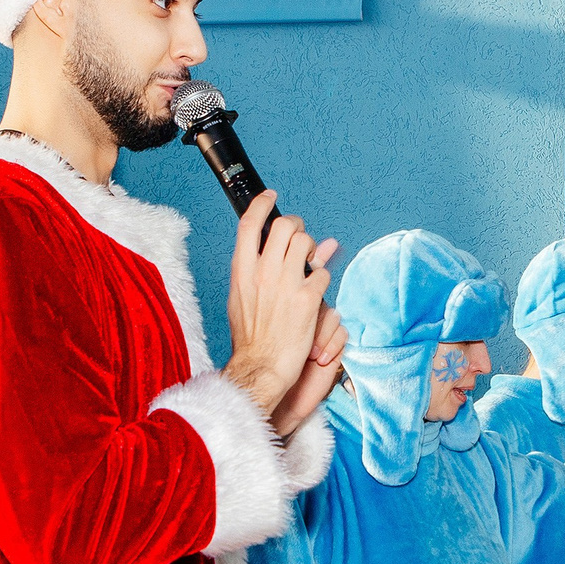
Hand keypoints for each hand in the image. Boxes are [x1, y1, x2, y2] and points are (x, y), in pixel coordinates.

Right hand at [222, 191, 336, 419]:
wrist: (260, 366)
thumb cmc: (251, 336)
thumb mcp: (241, 297)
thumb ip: (256, 269)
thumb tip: (273, 248)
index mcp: (242, 270)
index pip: (249, 224)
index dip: (261, 204)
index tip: (270, 197)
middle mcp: (263, 272)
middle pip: (284, 225)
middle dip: (296, 225)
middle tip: (299, 235)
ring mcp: (287, 283)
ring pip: (307, 243)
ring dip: (311, 250)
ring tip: (308, 264)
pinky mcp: (308, 298)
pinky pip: (323, 272)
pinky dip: (322, 278)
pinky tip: (315, 292)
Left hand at [268, 304, 347, 437]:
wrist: (275, 392)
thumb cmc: (267, 364)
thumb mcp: (264, 329)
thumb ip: (272, 306)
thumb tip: (275, 289)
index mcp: (288, 309)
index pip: (302, 292)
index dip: (299, 303)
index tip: (287, 322)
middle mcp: (306, 320)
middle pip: (320, 302)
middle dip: (312, 320)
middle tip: (301, 340)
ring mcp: (321, 334)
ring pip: (333, 317)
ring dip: (323, 335)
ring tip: (310, 354)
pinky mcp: (334, 348)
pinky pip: (343, 334)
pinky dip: (332, 345)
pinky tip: (320, 361)